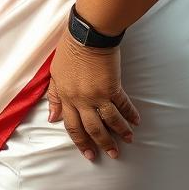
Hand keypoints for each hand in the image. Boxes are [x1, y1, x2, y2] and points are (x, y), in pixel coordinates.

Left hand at [45, 24, 141, 160]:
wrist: (87, 35)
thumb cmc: (70, 49)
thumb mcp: (55, 73)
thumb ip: (54, 96)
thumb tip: (52, 118)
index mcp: (66, 97)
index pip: (72, 126)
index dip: (80, 141)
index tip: (88, 153)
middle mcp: (80, 100)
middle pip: (92, 128)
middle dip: (101, 144)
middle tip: (111, 154)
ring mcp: (97, 95)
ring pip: (109, 121)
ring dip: (119, 133)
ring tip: (128, 141)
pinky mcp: (113, 86)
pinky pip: (122, 105)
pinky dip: (130, 114)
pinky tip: (136, 121)